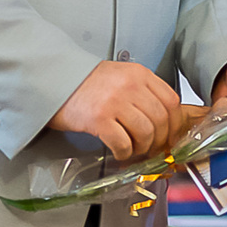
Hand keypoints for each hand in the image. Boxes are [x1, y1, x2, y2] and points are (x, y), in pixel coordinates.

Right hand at [51, 59, 185, 160]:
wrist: (53, 79)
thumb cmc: (86, 82)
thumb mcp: (120, 76)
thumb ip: (143, 92)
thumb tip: (166, 123)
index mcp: (138, 73)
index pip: (171, 101)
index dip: (174, 124)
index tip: (169, 135)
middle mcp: (129, 85)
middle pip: (161, 120)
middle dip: (159, 140)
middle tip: (150, 148)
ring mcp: (114, 101)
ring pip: (146, 134)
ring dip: (141, 147)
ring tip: (132, 148)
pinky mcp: (99, 118)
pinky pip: (123, 144)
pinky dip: (124, 153)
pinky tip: (118, 151)